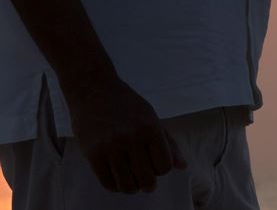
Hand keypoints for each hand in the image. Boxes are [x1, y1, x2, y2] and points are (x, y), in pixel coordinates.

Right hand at [64, 76, 186, 193]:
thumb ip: (168, 143)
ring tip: (129, 177)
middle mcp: (132, 138)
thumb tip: (183, 166)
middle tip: (142, 176)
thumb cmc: (126, 105)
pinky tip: (116, 176)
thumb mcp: (151, 117)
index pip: (164, 166)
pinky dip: (115, 185)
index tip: (153, 164)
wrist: (93, 90)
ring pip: (128, 185)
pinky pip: (109, 183)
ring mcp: (112, 147)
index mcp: (150, 128)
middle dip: (147, 182)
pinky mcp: (94, 154)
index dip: (160, 169)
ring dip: (131, 186)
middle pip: (147, 179)